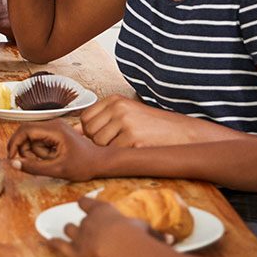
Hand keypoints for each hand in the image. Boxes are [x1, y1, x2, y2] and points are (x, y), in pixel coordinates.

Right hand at [7, 120, 111, 180]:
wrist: (101, 161)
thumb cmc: (84, 165)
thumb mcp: (57, 170)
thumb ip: (34, 167)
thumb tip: (14, 164)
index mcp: (54, 129)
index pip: (25, 130)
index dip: (14, 144)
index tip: (11, 158)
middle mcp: (54, 124)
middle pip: (27, 133)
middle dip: (25, 150)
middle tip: (33, 164)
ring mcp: (55, 127)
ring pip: (33, 138)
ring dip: (35, 152)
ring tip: (50, 161)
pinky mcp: (57, 132)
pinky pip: (41, 140)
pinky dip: (42, 151)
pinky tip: (53, 158)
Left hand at [48, 198, 165, 256]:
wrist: (119, 248)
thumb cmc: (136, 238)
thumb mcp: (147, 233)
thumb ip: (153, 236)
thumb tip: (170, 240)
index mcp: (104, 211)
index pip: (88, 203)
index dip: (86, 204)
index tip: (84, 203)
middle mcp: (88, 221)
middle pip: (80, 220)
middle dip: (81, 226)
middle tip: (85, 230)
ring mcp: (79, 235)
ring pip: (70, 230)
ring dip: (70, 233)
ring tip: (69, 234)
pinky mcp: (73, 251)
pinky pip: (59, 245)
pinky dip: (52, 242)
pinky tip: (47, 240)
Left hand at [79, 95, 201, 147]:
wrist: (183, 133)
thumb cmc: (154, 126)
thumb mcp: (127, 115)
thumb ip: (102, 120)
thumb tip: (73, 131)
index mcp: (115, 100)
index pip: (85, 118)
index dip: (90, 132)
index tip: (104, 137)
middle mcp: (119, 108)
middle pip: (90, 132)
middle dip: (98, 143)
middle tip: (118, 144)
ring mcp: (126, 123)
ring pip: (100, 145)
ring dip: (110, 151)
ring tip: (128, 147)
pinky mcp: (134, 139)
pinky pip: (115, 153)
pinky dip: (122, 156)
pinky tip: (135, 151)